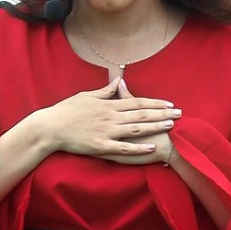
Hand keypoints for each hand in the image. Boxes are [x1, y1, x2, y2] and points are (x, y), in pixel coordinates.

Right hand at [31, 80, 179, 160]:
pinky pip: (122, 148)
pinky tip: (151, 147)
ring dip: (155, 127)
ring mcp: (106, 131)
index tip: (170, 103)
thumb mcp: (86, 96)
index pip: (137, 101)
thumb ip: (104, 91)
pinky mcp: (100, 146)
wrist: (49, 127)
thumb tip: (118, 81)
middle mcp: (110, 116)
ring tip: (171, 126)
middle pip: (141, 114)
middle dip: (162, 114)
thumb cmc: (66, 111)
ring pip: (136, 129)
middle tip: (180, 114)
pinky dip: (138, 148)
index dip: (155, 103)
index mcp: (108, 104)